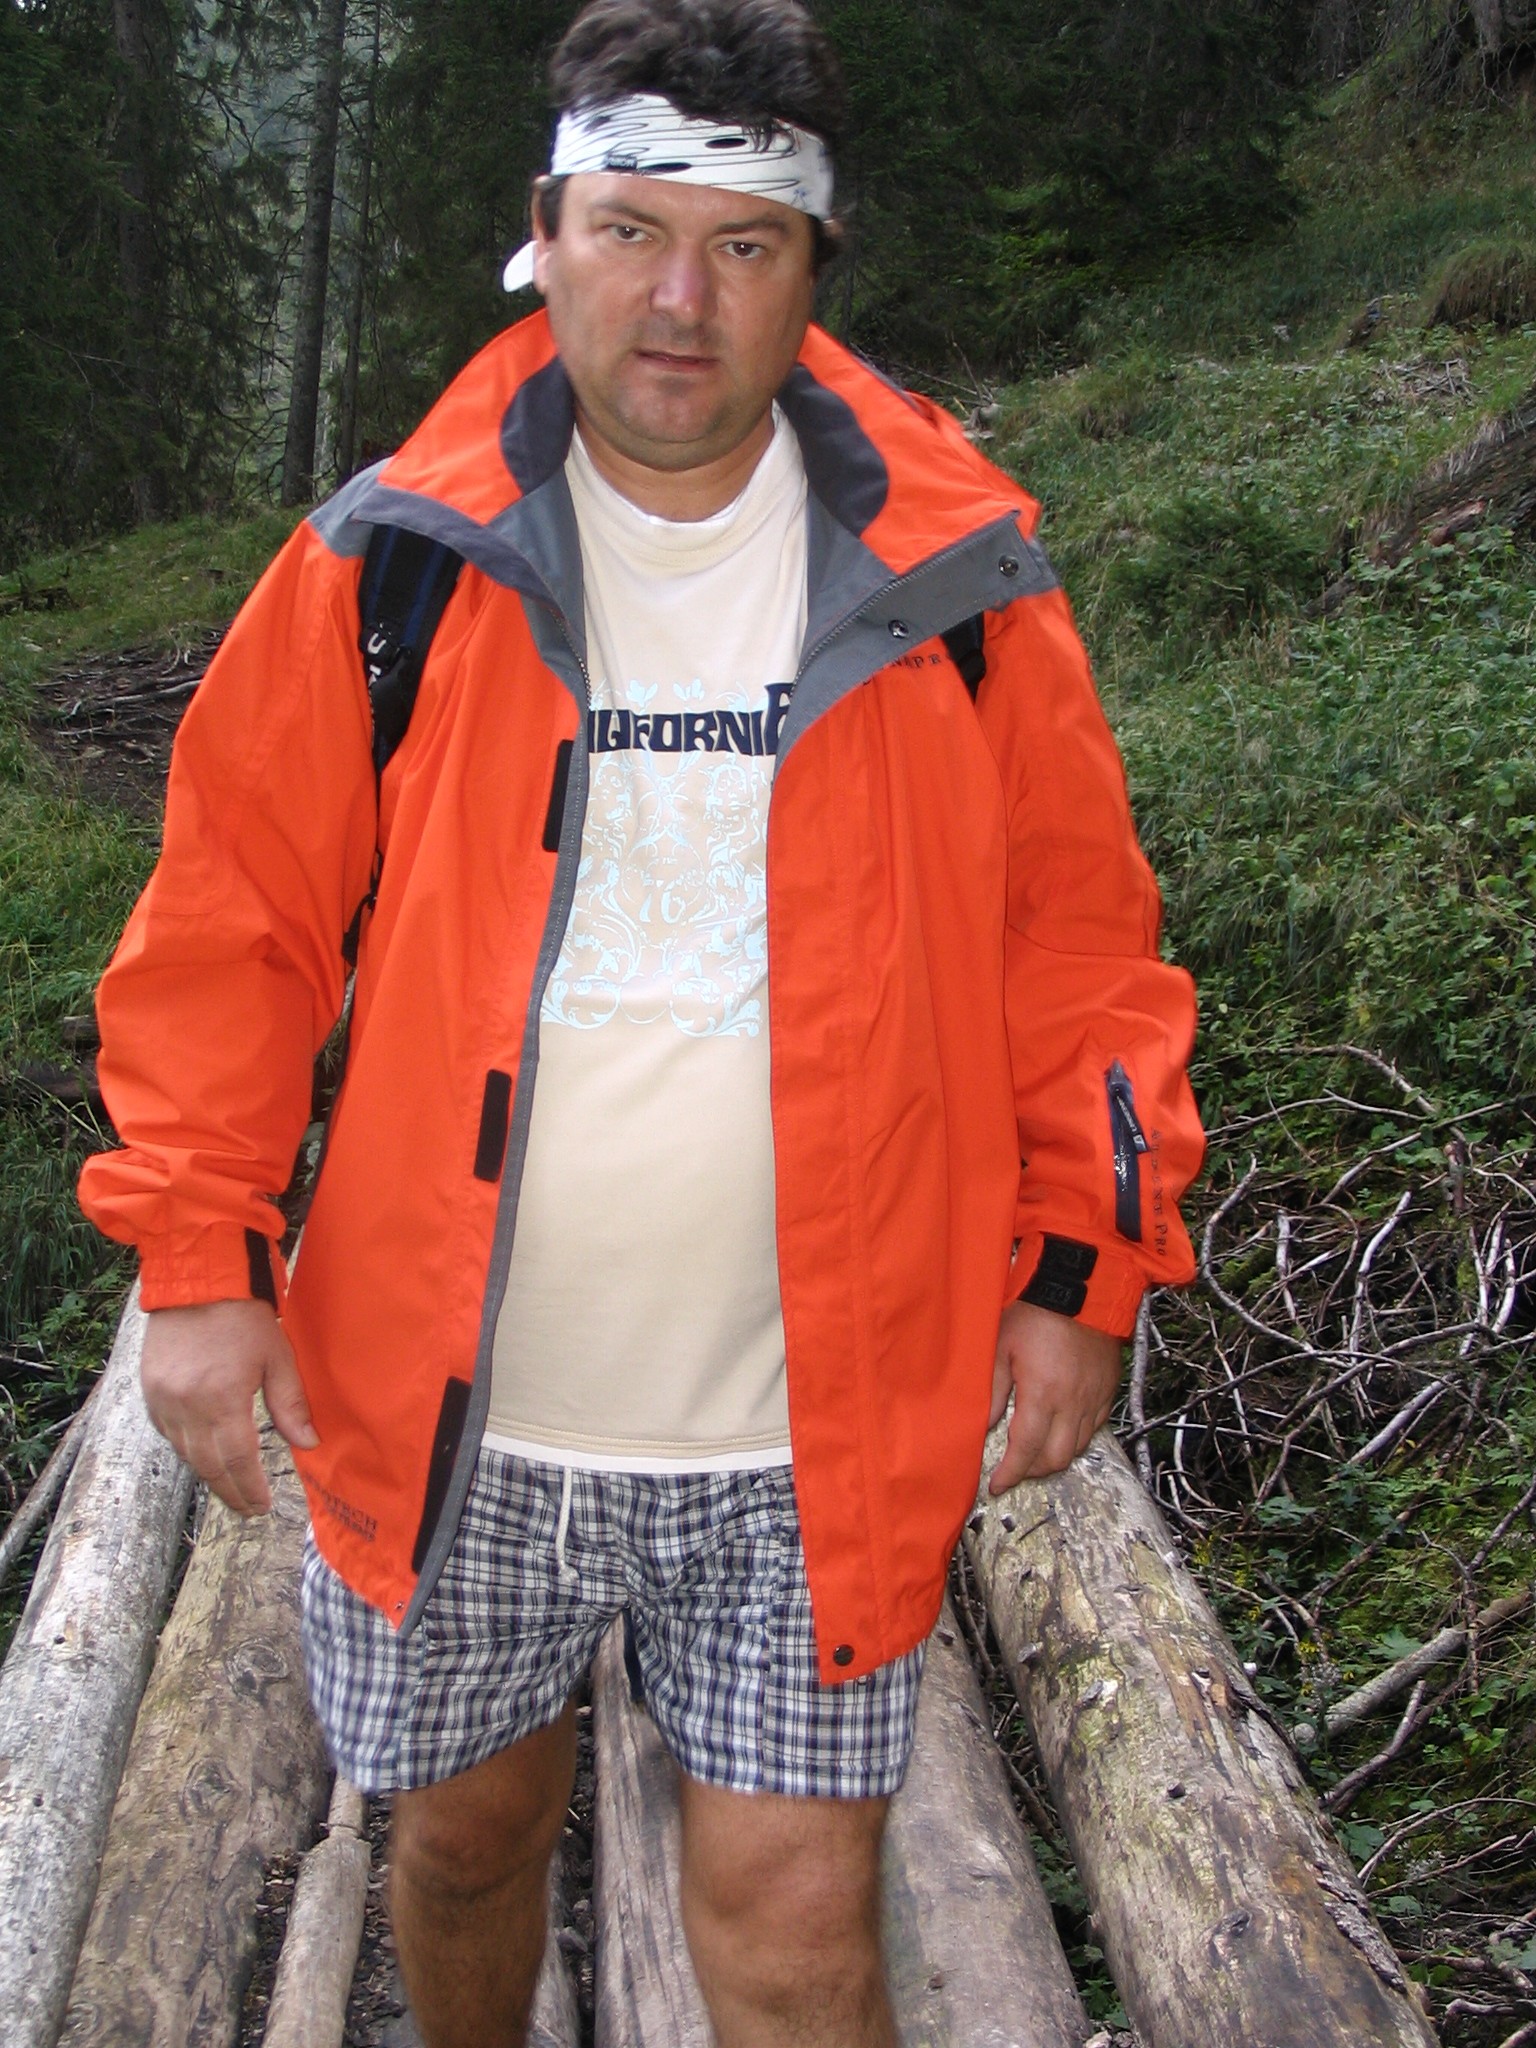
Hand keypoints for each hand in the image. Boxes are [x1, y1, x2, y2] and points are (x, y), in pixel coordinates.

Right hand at [140, 1299, 318, 1517]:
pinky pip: (167, 1432)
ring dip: (208, 1473)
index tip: (261, 1506)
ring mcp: (163, 1399)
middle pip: (207, 1465)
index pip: (237, 1460)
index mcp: (222, 1399)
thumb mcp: (277, 1357)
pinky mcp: (150, 1390)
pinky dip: (186, 1448)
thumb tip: (307, 1443)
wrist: (198, 1279)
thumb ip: (290, 1404)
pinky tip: (203, 1454)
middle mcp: (186, 1406)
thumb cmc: (244, 1315)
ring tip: (230, 1488)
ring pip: (184, 1453)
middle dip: (229, 1491)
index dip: (250, 1488)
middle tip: (247, 1508)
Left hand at [987, 1300, 1121, 1495]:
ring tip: (1035, 1451)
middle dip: (1033, 1471)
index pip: (1026, 1450)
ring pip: (1078, 1447)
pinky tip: (1061, 1428)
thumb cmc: (1037, 1310)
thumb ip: (993, 1391)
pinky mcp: (1109, 1389)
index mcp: (1043, 1394)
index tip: (997, 1485)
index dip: (1010, 1474)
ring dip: (1055, 1456)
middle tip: (1014, 1468)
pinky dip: (1077, 1436)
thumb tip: (985, 1425)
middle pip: (1056, 1459)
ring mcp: (1095, 1397)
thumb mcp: (1001, 1347)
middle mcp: (1073, 1403)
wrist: (1081, 1286)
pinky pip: (1097, 1426)